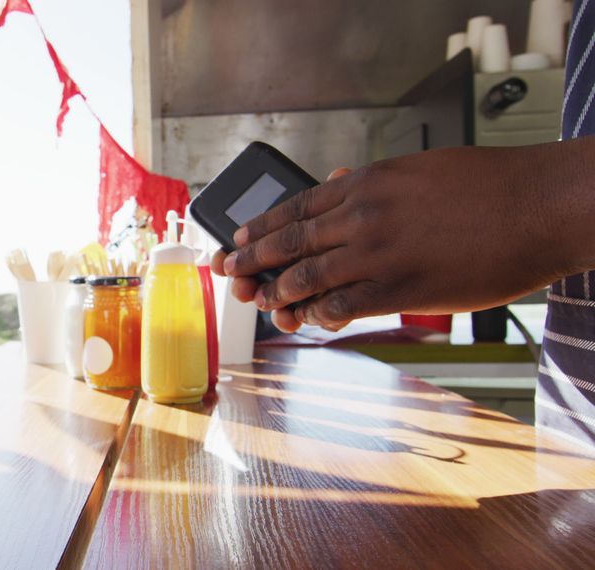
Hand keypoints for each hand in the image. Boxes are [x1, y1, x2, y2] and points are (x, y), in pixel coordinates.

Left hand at [212, 145, 571, 331]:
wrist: (538, 206)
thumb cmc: (488, 185)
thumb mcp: (417, 169)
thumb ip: (369, 182)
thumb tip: (331, 184)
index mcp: (366, 184)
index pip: (295, 207)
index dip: (261, 227)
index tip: (238, 239)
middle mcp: (362, 216)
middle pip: (289, 242)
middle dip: (251, 260)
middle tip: (227, 273)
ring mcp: (378, 253)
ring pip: (307, 277)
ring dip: (278, 294)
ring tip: (261, 302)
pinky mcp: (400, 289)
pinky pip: (342, 307)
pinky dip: (319, 315)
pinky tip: (310, 320)